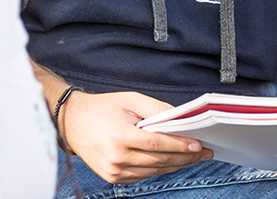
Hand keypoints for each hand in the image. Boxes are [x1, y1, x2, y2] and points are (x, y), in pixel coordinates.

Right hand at [61, 90, 211, 183]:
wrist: (71, 122)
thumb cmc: (101, 108)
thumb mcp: (130, 100)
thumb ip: (157, 109)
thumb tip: (181, 119)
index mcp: (120, 137)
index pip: (158, 145)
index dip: (181, 146)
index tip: (199, 145)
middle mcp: (117, 158)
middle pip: (160, 161)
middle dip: (186, 157)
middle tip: (205, 153)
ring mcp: (114, 171)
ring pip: (154, 171)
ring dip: (176, 165)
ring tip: (193, 158)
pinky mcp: (113, 177)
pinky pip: (143, 175)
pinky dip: (160, 169)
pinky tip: (173, 162)